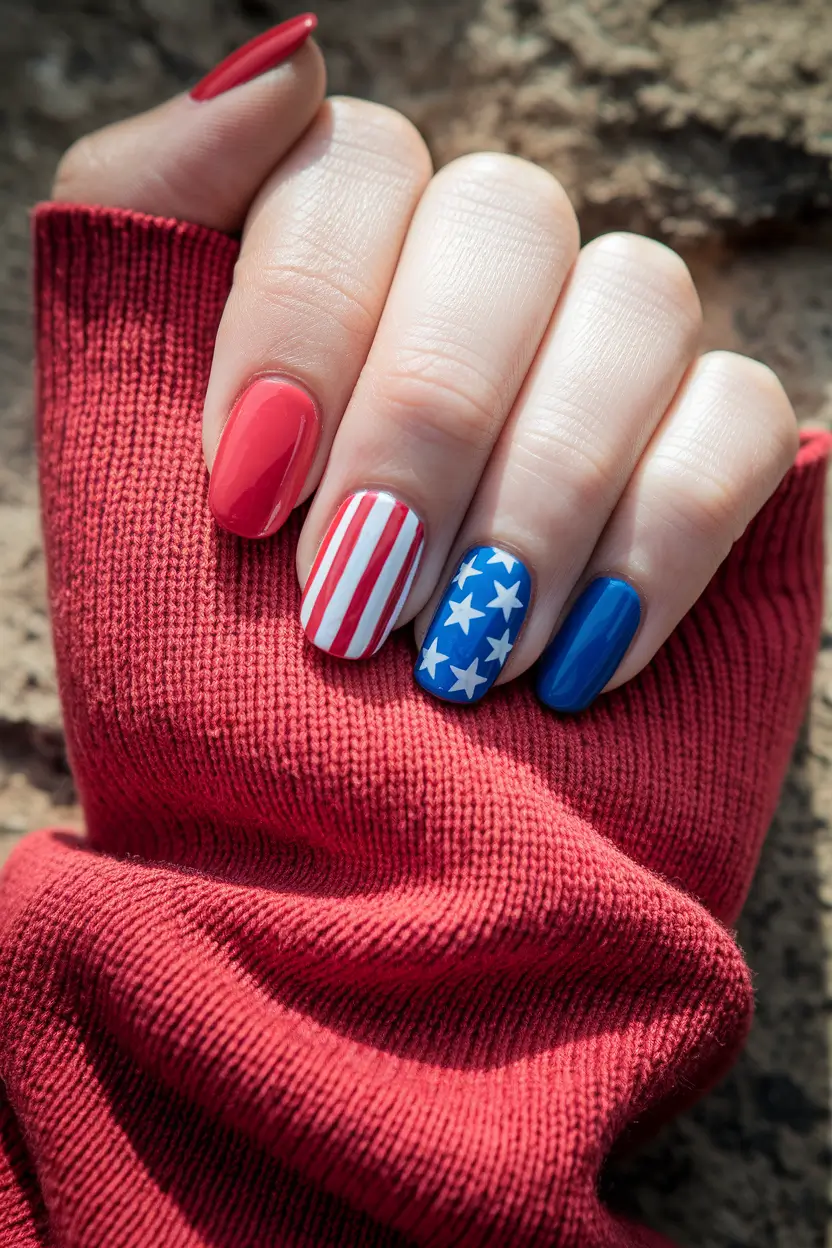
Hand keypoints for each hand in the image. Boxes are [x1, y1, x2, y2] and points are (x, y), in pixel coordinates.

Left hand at [53, 16, 797, 710]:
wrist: (340, 883)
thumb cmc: (215, 696)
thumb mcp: (124, 476)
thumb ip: (146, 252)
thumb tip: (287, 59)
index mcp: (336, 282)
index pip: (349, 165)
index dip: (302, 311)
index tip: (247, 490)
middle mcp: (476, 300)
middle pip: (504, 216)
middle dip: (423, 421)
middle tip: (353, 604)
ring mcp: (603, 376)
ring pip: (636, 295)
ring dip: (538, 490)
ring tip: (463, 662)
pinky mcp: (709, 467)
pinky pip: (736, 421)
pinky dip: (656, 540)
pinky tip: (577, 663)